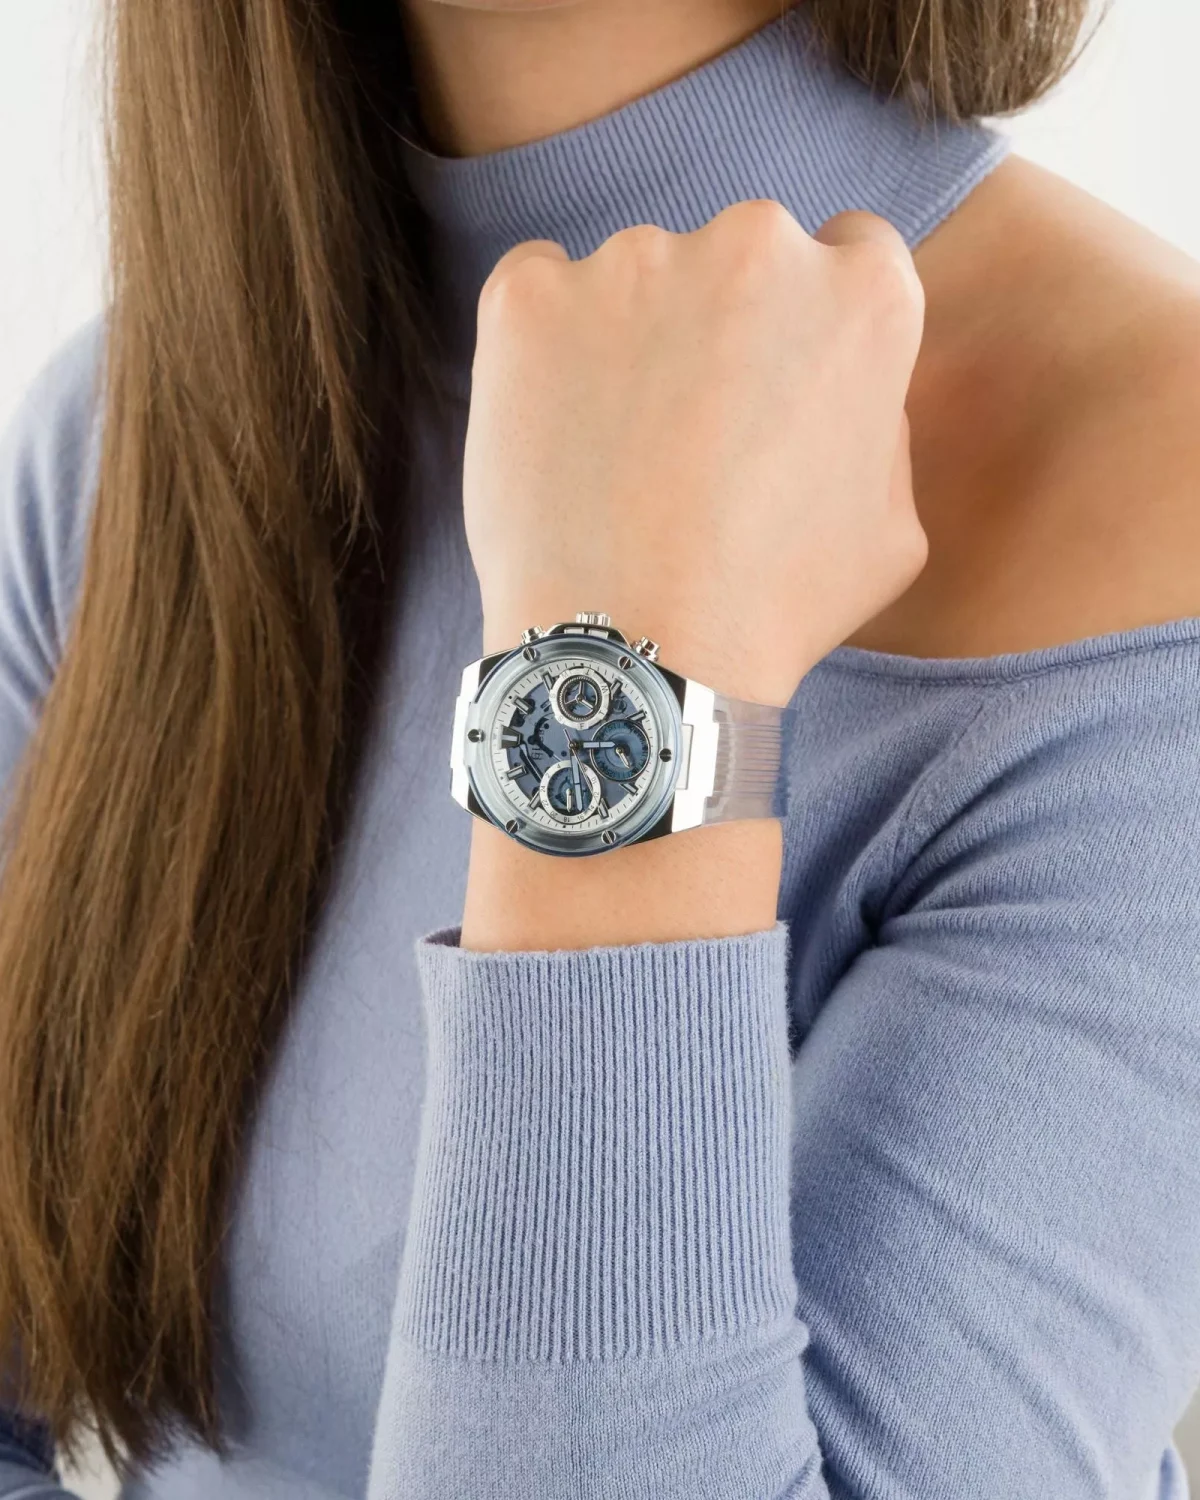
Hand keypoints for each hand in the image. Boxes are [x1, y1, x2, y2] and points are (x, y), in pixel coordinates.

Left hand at [463, 201, 927, 707]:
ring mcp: (634, 260)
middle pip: (744, 257)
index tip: (777, 379)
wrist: (637, 656)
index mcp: (862, 296)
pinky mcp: (530, 295)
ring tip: (617, 459)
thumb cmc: (772, 609)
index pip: (852, 255)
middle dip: (726, 325)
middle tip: (694, 436)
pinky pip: (538, 289)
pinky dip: (543, 345)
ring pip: (640, 277)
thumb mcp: (892, 531)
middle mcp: (757, 246)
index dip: (812, 324)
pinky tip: (555, 431)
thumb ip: (882, 425)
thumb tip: (846, 391)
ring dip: (633, 339)